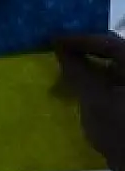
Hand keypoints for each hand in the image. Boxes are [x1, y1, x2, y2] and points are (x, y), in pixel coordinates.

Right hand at [55, 32, 124, 170]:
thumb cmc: (119, 131)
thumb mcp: (94, 100)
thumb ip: (78, 72)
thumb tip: (62, 50)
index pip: (109, 42)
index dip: (80, 40)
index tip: (53, 40)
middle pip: (113, 53)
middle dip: (84, 54)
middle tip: (56, 55)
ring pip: (112, 70)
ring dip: (88, 70)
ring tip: (62, 74)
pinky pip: (113, 84)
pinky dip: (95, 84)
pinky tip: (77, 91)